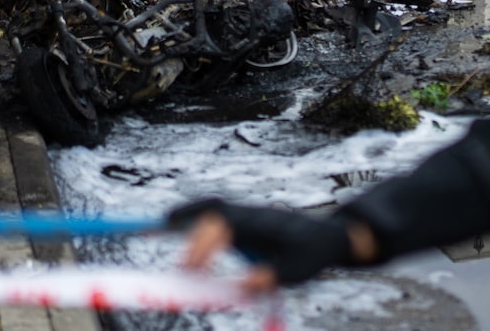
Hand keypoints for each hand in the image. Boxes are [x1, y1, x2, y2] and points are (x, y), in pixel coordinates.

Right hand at [168, 199, 353, 290]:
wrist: (328, 235)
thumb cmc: (312, 254)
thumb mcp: (297, 271)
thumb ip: (272, 276)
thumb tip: (243, 285)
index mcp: (263, 226)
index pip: (226, 230)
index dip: (205, 247)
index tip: (189, 270)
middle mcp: (252, 215)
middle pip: (216, 213)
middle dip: (191, 229)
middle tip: (172, 260)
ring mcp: (248, 214)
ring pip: (215, 205)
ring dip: (189, 212)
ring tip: (161, 223)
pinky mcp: (245, 219)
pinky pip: (216, 210)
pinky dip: (195, 212)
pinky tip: (175, 221)